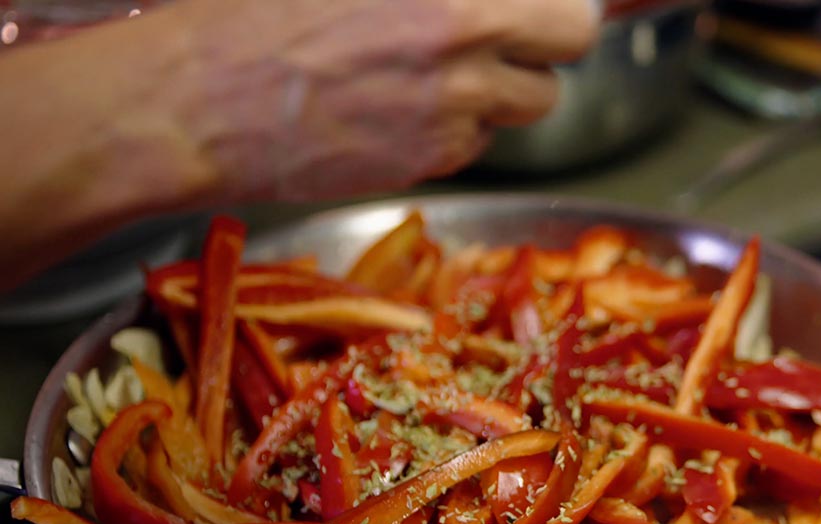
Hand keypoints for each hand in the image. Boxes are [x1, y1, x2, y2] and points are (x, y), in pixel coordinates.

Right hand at [172, 0, 599, 200]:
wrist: (200, 98)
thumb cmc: (256, 13)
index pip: (568, 4)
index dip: (555, 5)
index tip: (540, 6)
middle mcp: (464, 40)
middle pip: (571, 45)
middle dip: (549, 38)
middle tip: (513, 31)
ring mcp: (452, 107)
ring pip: (530, 103)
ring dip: (504, 86)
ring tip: (442, 70)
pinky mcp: (431, 159)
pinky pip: (478, 140)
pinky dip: (458, 127)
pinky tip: (402, 105)